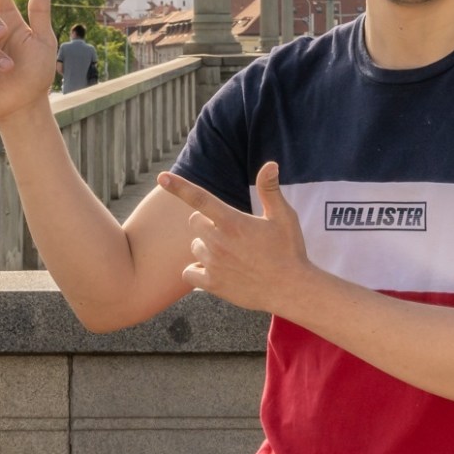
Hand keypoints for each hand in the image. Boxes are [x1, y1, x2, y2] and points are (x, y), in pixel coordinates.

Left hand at [157, 161, 311, 313]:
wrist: (291, 289)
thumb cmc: (289, 250)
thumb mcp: (283, 216)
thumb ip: (270, 190)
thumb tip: (271, 163)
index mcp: (232, 222)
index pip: (199, 198)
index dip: (179, 186)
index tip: (161, 177)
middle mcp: (218, 241)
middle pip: (195, 222)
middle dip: (207, 224)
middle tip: (231, 233)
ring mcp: (213, 264)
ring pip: (194, 247)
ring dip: (206, 247)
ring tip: (231, 254)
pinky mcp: (212, 284)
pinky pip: (189, 273)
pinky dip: (197, 271)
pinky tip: (215, 271)